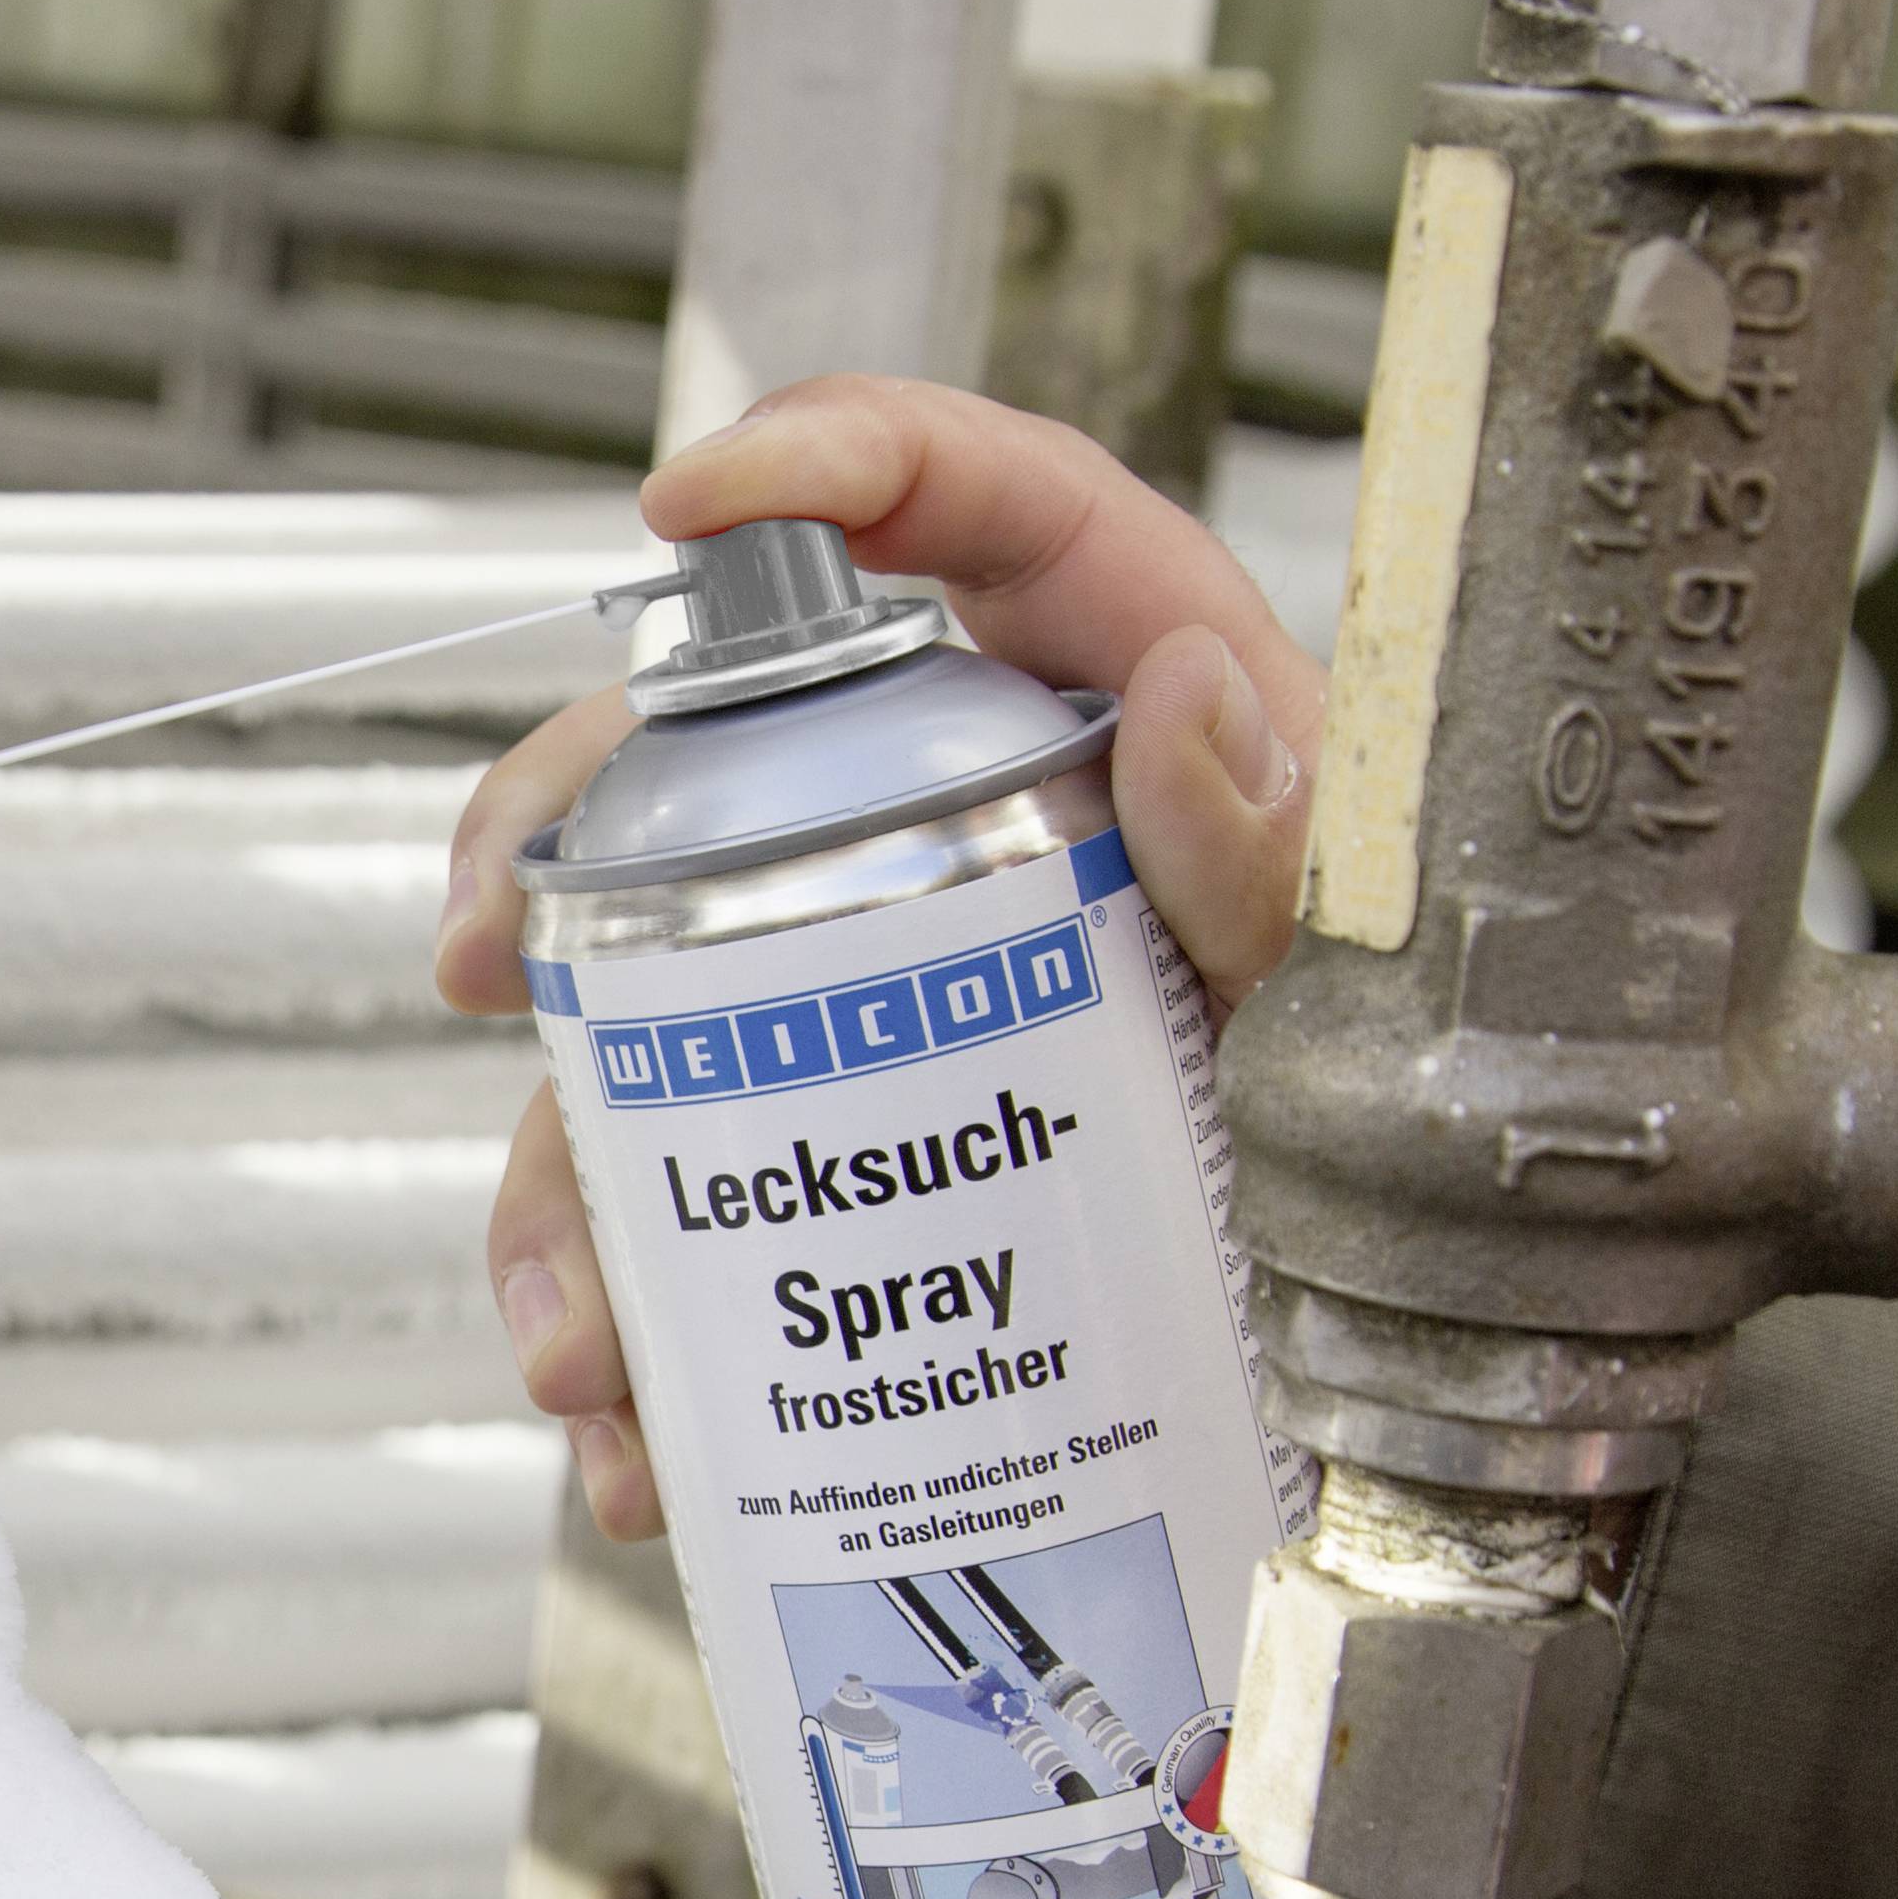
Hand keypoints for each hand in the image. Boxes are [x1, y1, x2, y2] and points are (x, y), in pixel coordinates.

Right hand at [433, 379, 1323, 1540]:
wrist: (1411, 1300)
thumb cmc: (1407, 1073)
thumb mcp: (1357, 959)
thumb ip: (1286, 842)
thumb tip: (1184, 696)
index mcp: (1108, 685)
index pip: (964, 502)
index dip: (817, 459)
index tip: (687, 505)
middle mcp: (952, 807)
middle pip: (696, 758)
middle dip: (543, 858)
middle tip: (486, 959)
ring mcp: (875, 968)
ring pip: (647, 1016)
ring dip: (570, 1183)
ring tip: (588, 1340)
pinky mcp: (848, 1127)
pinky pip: (695, 1204)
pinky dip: (647, 1329)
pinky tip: (646, 1439)